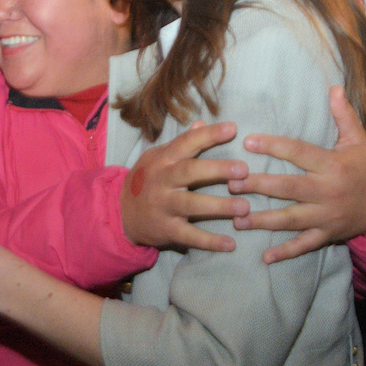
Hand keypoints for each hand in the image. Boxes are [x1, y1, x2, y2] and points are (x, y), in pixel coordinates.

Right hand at [121, 121, 246, 251]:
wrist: (120, 213)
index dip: (208, 135)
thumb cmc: (147, 181)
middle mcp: (162, 181)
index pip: (186, 143)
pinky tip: (231, 244)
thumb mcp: (157, 158)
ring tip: (244, 207)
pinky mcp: (166, 229)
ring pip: (191, 204)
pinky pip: (189, 236)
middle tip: (244, 170)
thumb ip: (181, 143)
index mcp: (163, 160)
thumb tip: (201, 122)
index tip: (233, 129)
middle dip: (217, 169)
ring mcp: (163, 206)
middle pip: (189, 172)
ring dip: (219, 206)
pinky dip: (210, 242)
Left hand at [231, 85, 365, 263]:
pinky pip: (304, 245)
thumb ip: (344, 116)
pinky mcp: (326, 235)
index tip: (248, 141)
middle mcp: (328, 192)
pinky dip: (285, 253)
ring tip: (235, 219)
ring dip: (262, 220)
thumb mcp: (358, 142)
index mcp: (333, 166)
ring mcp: (326, 216)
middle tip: (231, 182)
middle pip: (289, 188)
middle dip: (260, 186)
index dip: (275, 147)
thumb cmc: (365, 169)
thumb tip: (334, 87)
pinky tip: (264, 258)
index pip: (300, 153)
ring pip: (290, 219)